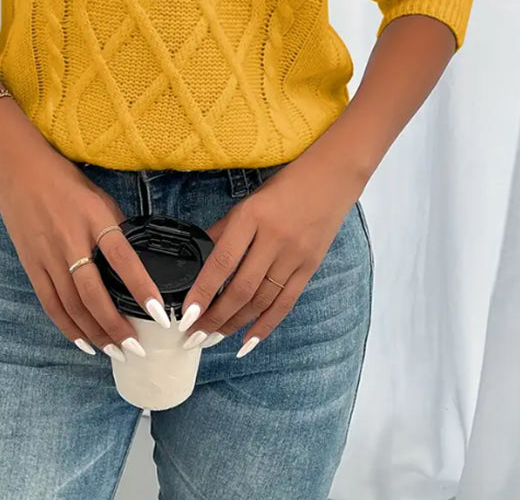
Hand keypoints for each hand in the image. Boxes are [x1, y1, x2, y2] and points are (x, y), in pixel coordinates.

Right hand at [0, 149, 171, 359]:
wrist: (16, 168)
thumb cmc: (63, 179)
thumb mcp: (98, 196)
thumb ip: (115, 227)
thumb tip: (134, 260)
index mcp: (93, 217)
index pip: (122, 258)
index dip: (141, 287)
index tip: (160, 312)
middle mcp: (70, 240)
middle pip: (94, 293)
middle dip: (116, 325)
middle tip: (137, 348)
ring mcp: (47, 255)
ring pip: (72, 305)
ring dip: (95, 333)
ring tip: (117, 352)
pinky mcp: (31, 265)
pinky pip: (50, 303)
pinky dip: (67, 327)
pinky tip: (84, 344)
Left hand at [176, 156, 364, 356]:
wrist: (332, 177)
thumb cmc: (284, 186)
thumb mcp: (248, 201)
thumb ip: (224, 230)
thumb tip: (198, 255)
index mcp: (251, 217)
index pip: (222, 262)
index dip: (203, 292)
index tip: (186, 315)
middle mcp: (273, 239)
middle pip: (241, 289)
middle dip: (214, 318)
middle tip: (193, 337)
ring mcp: (294, 256)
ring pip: (261, 300)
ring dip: (235, 324)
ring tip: (212, 339)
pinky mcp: (309, 267)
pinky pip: (285, 303)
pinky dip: (265, 326)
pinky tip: (247, 342)